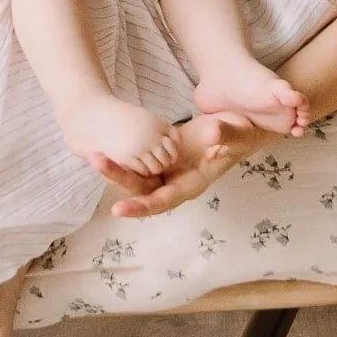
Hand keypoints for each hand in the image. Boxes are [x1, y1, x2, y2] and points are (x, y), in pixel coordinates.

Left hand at [91, 111, 264, 217]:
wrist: (238, 126)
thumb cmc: (242, 132)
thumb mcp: (237, 131)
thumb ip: (224, 135)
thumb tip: (211, 134)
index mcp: (193, 183)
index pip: (163, 200)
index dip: (142, 206)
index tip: (118, 210)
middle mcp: (177, 181)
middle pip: (142, 189)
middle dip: (118, 179)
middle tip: (95, 161)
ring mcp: (168, 170)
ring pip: (137, 177)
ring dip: (116, 169)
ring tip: (94, 155)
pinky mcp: (163, 157)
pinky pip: (139, 162)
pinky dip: (124, 158)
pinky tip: (105, 148)